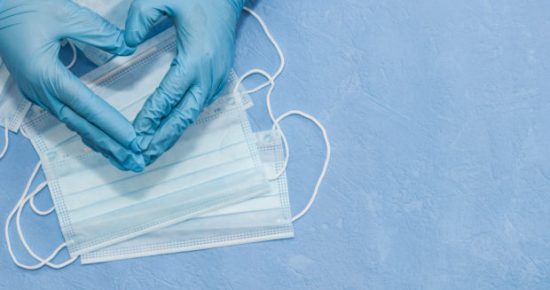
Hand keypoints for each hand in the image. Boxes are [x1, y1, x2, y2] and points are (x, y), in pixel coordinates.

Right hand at [0, 0, 144, 171]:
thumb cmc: (23, 8)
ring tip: (124, 158)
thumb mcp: (64, 14)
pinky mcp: (39, 90)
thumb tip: (127, 47)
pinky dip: (87, 130)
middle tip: (136, 161)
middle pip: (81, 125)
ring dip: (101, 142)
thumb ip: (98, 33)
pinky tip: (101, 141)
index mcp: (46, 75)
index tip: (133, 141)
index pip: (87, 106)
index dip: (111, 125)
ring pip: (74, 124)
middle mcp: (41, 91)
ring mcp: (38, 93)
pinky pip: (67, 116)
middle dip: (110, 145)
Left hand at [126, 0, 244, 164]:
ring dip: (172, 136)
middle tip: (142, 159)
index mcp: (196, 59)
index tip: (134, 137)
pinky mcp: (219, 80)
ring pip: (193, 116)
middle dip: (162, 140)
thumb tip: (125, 47)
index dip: (150, 119)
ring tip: (152, 153)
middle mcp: (209, 76)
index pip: (168, 97)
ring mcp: (217, 80)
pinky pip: (199, 107)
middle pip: (184, 117)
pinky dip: (182, 122)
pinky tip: (169, 132)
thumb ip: (139, 20)